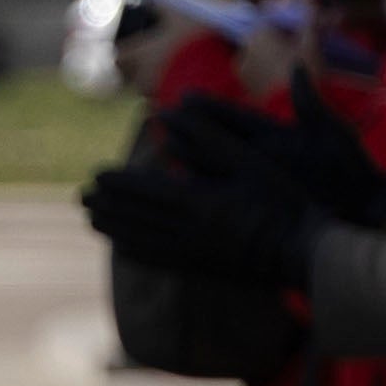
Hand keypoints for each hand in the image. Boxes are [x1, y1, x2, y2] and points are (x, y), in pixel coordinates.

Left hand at [79, 150, 311, 293]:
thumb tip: (171, 116)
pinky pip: (157, 261)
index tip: (96, 175)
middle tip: (80, 197)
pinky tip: (121, 248)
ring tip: (90, 219)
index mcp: (199, 202)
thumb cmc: (283, 200)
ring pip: (139, 241)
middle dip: (107, 205)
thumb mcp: (250, 161)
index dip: (119, 183)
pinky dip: (134, 252)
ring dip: (112, 229)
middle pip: (135, 217)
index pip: (146, 191)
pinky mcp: (201, 270)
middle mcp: (188, 232)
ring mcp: (192, 255)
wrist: (304, 253)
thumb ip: (209, 139)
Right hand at [161, 85, 385, 227]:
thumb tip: (297, 68)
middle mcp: (262, 157)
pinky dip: (200, 195)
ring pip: (213, 170)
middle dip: (187, 131)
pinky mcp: (258, 207)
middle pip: (216, 141)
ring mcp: (258, 182)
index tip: (184, 97)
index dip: (210, 108)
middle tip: (160, 120)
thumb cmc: (354, 170)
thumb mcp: (332, 135)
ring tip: (160, 150)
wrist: (366, 209)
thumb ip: (310, 105)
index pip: (235, 118)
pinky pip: (223, 199)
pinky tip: (177, 192)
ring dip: (186, 162)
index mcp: (278, 136)